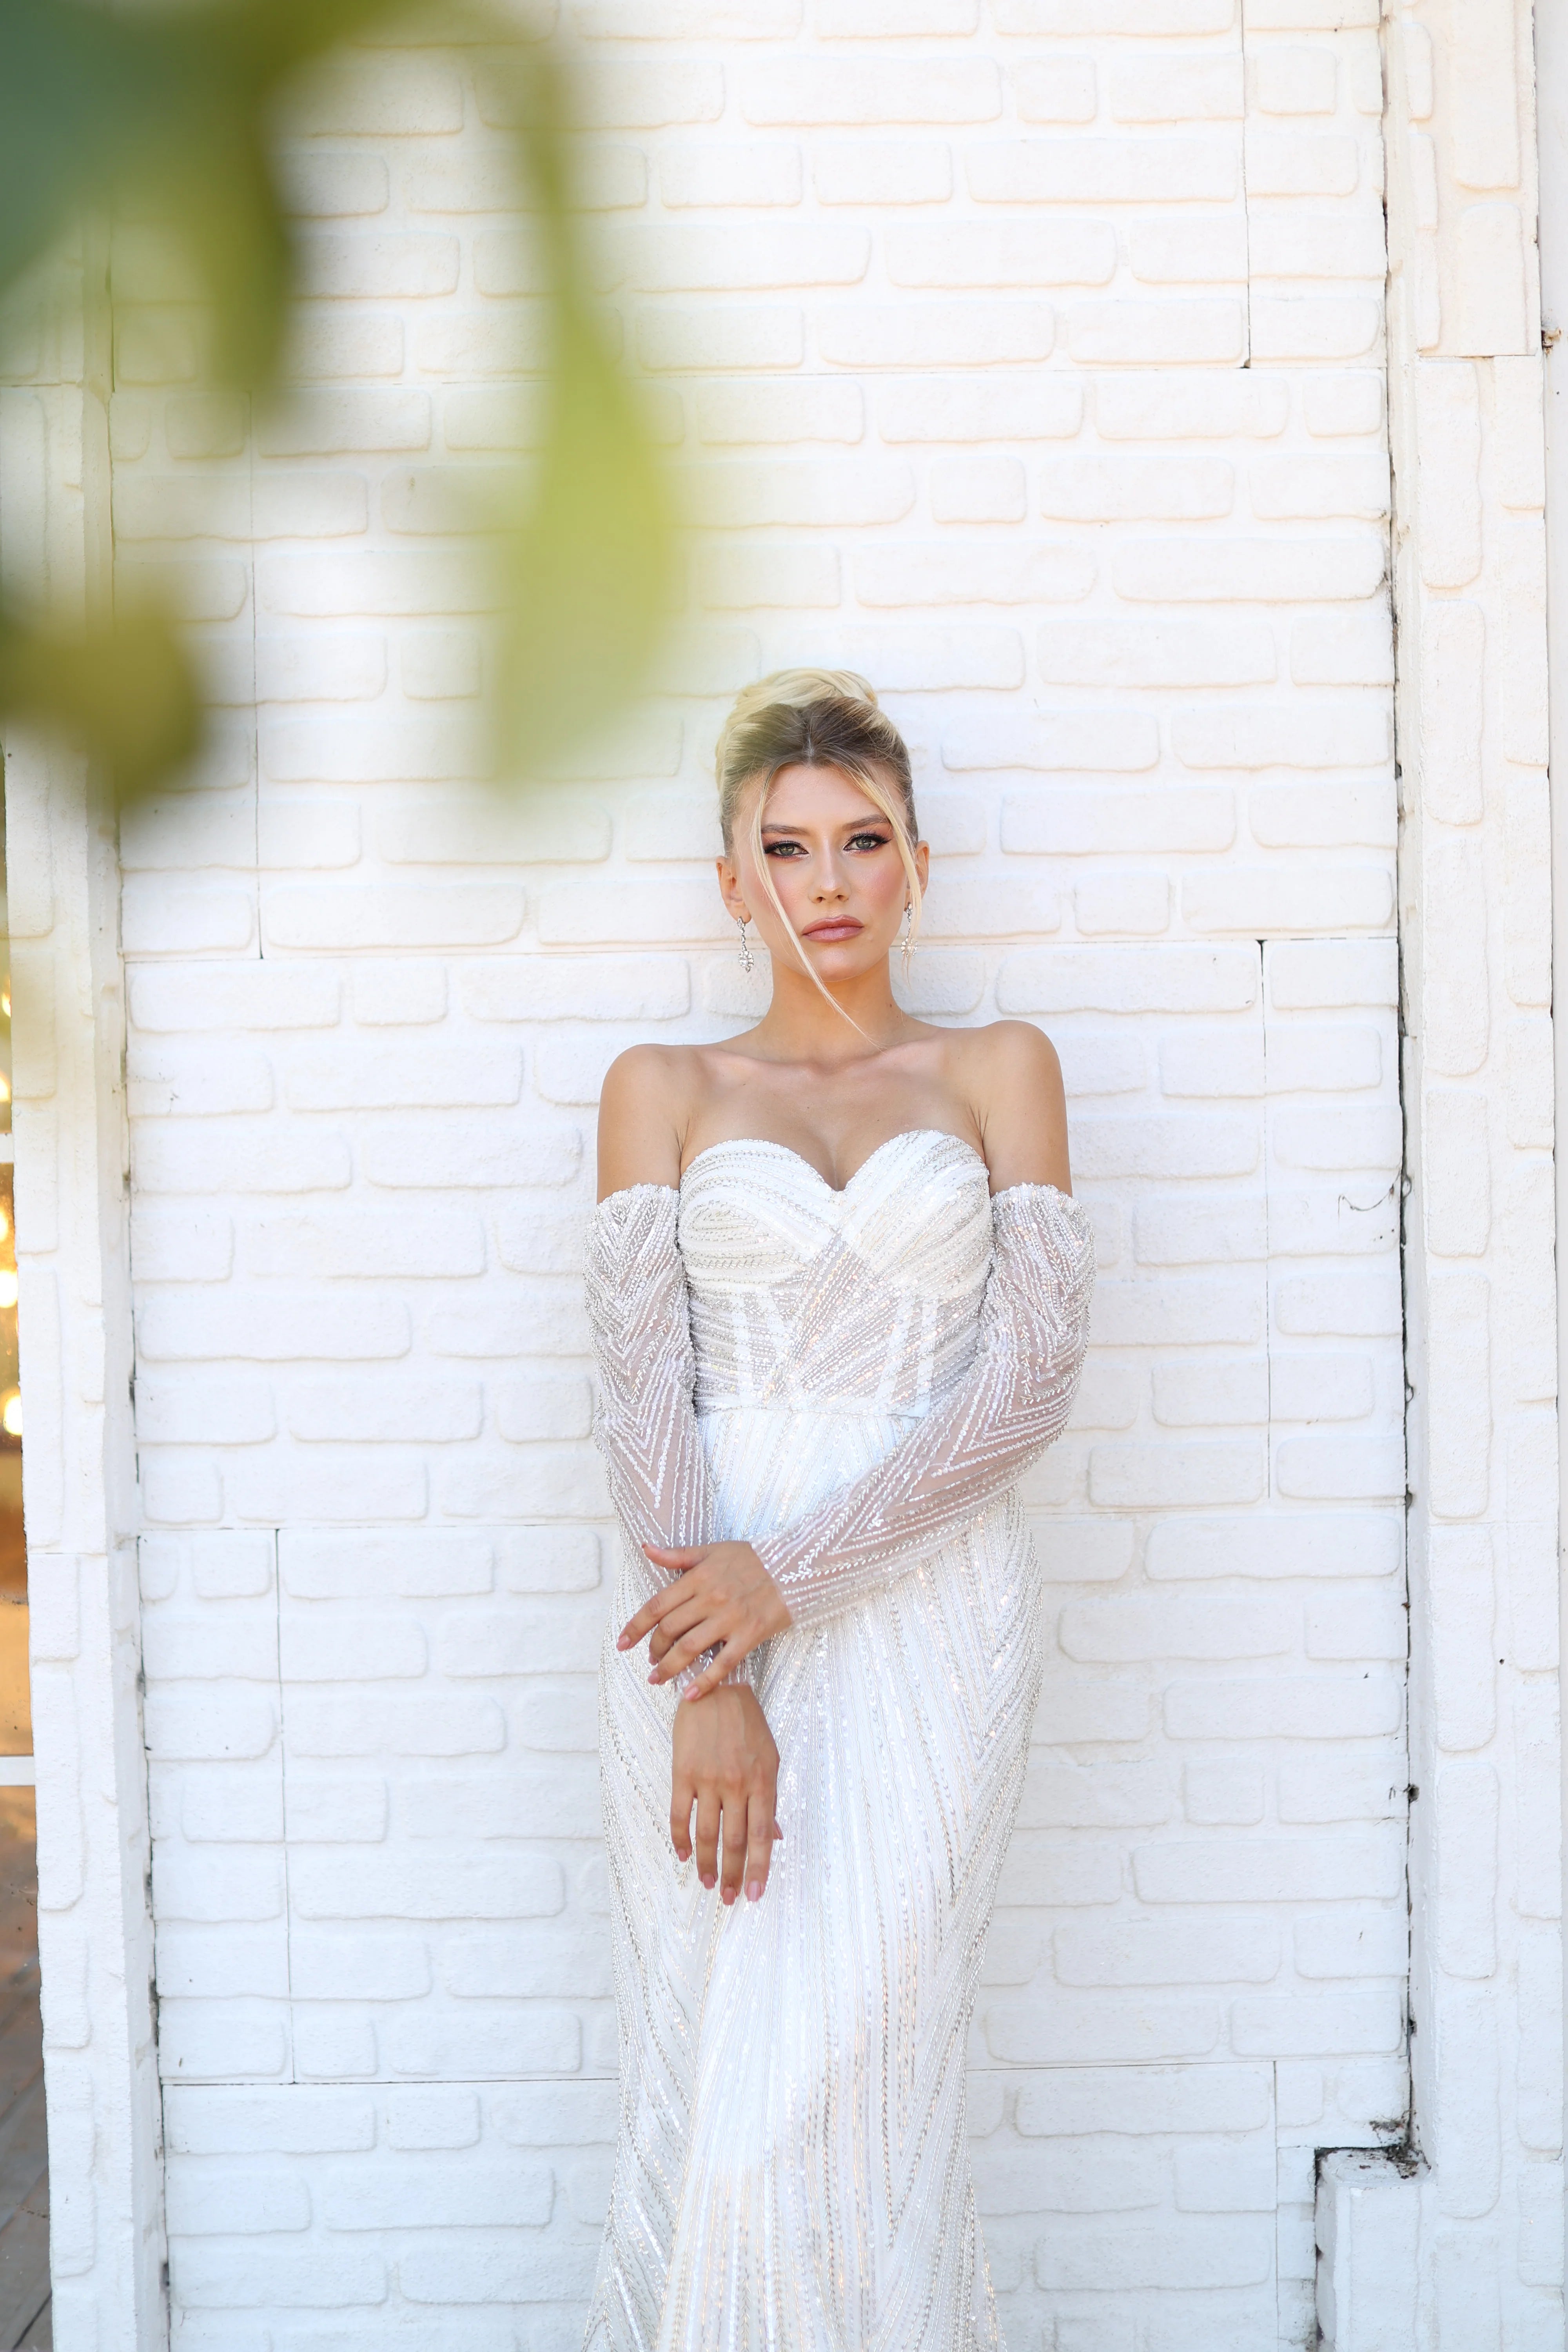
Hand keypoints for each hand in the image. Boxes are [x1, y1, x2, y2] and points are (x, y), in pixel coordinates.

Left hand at [619, 1541, 792, 1700]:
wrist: (795, 1565)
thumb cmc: (752, 1558)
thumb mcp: (712, 1551)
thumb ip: (677, 1555)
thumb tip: (645, 1549)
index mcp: (698, 1578)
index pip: (656, 1606)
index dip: (635, 1627)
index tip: (622, 1644)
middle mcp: (710, 1599)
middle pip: (669, 1630)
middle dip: (653, 1650)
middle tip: (650, 1662)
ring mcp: (730, 1619)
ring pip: (690, 1649)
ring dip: (669, 1668)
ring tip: (658, 1679)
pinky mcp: (749, 1635)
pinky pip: (723, 1663)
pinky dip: (704, 1681)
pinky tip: (690, 1694)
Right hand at [671, 1684, 781, 1904]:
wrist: (716, 1688)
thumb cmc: (747, 1724)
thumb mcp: (769, 1758)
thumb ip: (768, 1799)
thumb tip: (775, 1837)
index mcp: (762, 1781)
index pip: (761, 1836)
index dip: (758, 1869)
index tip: (755, 1894)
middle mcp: (736, 1783)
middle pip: (734, 1841)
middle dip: (734, 1875)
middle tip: (731, 1898)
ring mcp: (708, 1779)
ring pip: (707, 1834)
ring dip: (707, 1864)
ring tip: (710, 1884)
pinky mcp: (683, 1772)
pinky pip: (679, 1814)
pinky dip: (680, 1839)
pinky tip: (683, 1856)